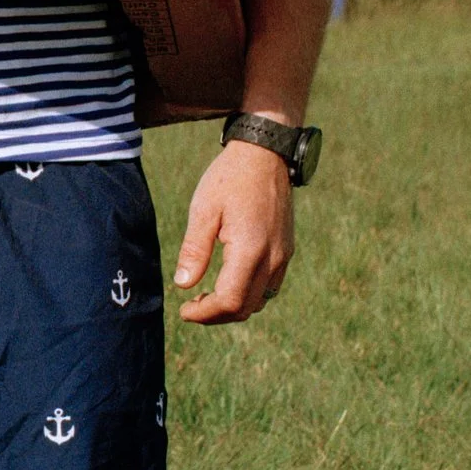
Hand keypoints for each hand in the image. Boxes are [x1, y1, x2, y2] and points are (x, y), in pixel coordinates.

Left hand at [174, 139, 293, 323]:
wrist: (265, 155)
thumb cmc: (229, 178)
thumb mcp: (203, 209)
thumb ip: (195, 249)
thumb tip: (183, 285)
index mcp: (251, 250)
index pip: (230, 301)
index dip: (206, 314)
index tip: (183, 311)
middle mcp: (273, 258)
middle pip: (246, 307)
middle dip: (217, 315)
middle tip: (191, 307)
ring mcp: (283, 255)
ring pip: (261, 300)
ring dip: (234, 306)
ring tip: (206, 296)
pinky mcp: (286, 250)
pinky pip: (270, 286)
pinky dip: (249, 294)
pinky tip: (229, 281)